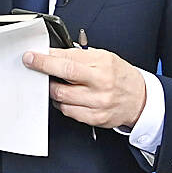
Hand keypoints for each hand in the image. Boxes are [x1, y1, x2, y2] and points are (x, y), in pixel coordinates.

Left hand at [22, 47, 146, 128]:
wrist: (139, 99)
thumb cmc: (120, 76)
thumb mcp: (104, 57)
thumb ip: (79, 56)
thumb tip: (54, 54)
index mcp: (102, 64)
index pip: (67, 60)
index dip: (45, 58)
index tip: (32, 56)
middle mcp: (100, 84)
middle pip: (62, 78)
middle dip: (42, 71)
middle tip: (33, 65)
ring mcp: (97, 103)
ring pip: (61, 97)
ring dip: (52, 89)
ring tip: (54, 82)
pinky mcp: (95, 118)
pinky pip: (68, 111)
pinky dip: (62, 103)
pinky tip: (65, 97)